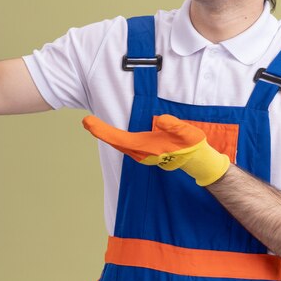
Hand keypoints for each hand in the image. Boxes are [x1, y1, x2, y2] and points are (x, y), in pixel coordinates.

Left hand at [82, 114, 229, 185]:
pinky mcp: (144, 153)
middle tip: (85, 122)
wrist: (195, 161)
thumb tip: (161, 120)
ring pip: (119, 144)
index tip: (89, 122)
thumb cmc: (191, 146)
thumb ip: (175, 126)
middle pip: (115, 142)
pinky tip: (110, 134)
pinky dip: (114, 138)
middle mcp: (140, 153)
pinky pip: (124, 145)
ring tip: (92, 125)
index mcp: (146, 147)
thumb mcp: (187, 133)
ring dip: (105, 135)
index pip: (119, 138)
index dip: (102, 130)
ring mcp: (141, 154)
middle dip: (99, 132)